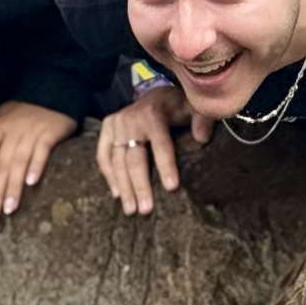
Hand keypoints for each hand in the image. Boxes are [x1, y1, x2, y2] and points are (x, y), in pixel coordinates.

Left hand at [0, 102, 77, 220]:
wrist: (53, 90)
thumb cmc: (21, 111)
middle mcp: (13, 131)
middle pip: (2, 164)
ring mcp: (32, 132)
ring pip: (20, 162)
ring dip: (14, 186)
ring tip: (9, 209)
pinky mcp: (50, 133)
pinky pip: (42, 151)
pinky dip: (36, 166)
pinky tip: (31, 183)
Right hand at [97, 86, 212, 213]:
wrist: (153, 94)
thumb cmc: (177, 106)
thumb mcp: (193, 106)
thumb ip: (202, 118)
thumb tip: (202, 139)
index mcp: (154, 114)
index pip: (160, 144)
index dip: (166, 166)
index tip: (171, 188)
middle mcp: (131, 119)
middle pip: (134, 158)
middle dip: (140, 186)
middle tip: (146, 210)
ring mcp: (116, 124)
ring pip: (117, 161)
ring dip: (124, 187)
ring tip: (132, 210)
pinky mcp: (107, 129)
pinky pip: (103, 155)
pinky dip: (109, 175)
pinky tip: (117, 194)